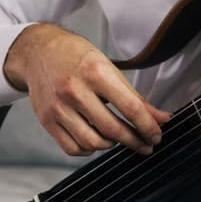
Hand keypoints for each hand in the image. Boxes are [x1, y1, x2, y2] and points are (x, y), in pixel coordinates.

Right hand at [3, 24, 171, 155]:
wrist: (38, 52)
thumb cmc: (77, 57)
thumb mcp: (109, 67)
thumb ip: (135, 96)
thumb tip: (161, 118)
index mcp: (95, 72)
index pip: (129, 106)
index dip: (147, 126)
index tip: (156, 135)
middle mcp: (75, 90)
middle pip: (112, 128)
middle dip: (134, 141)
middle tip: (146, 145)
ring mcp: (58, 107)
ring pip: (92, 142)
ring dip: (112, 145)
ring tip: (119, 138)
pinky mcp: (47, 120)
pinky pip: (72, 147)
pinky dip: (89, 149)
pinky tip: (96, 140)